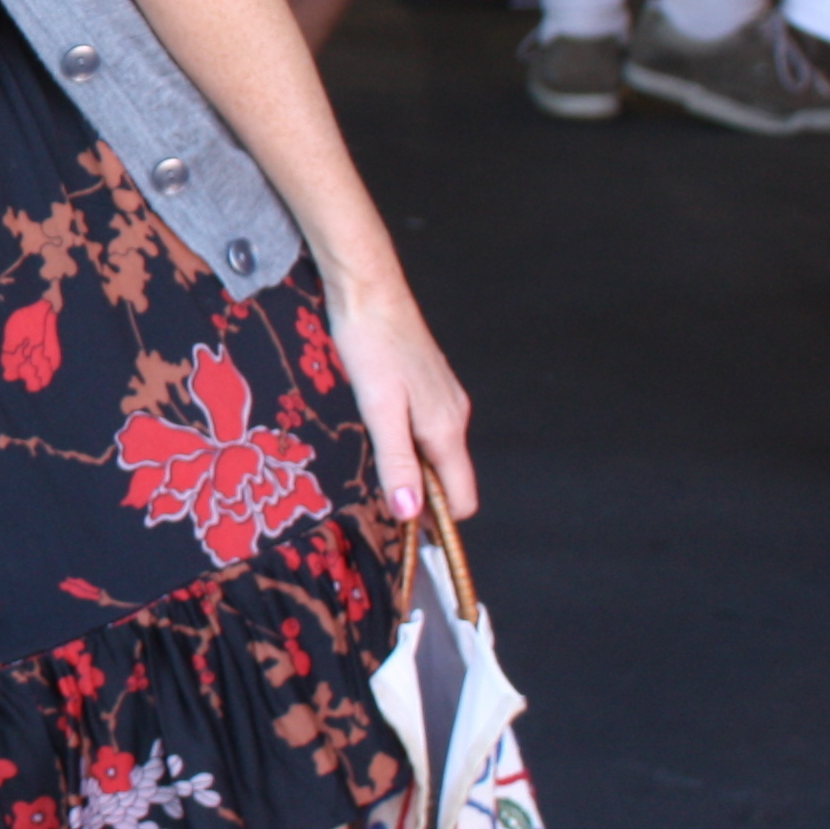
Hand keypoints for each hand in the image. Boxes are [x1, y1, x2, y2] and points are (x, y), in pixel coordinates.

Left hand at [323, 271, 476, 525]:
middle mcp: (453, 416)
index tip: (407, 537)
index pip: (462, 498)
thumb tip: (410, 513)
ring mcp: (442, 398)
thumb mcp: (378, 409)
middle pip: (448, 478)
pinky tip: (377, 435)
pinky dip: (407, 444)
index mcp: (446, 429)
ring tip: (374, 474)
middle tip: (381, 509)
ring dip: (411, 470)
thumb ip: (396, 461)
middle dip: (422, 499)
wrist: (368, 290)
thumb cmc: (370, 343)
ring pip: (436, 453)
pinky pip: (425, 429)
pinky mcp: (426, 384)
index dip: (438, 522)